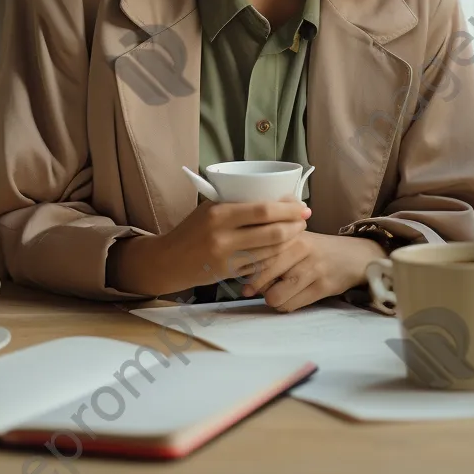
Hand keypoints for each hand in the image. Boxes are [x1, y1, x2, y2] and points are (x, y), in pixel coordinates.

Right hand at [107, 198, 310, 295]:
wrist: (168, 260)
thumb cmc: (192, 229)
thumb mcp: (209, 208)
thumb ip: (236, 204)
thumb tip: (274, 198)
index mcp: (219, 213)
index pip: (263, 210)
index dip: (288, 209)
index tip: (302, 206)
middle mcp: (223, 236)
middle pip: (272, 233)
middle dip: (294, 226)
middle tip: (305, 220)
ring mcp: (227, 259)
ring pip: (270, 252)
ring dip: (288, 242)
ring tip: (297, 232)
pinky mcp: (228, 275)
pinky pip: (259, 265)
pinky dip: (274, 257)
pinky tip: (282, 250)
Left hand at [241, 232, 385, 312]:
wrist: (353, 256)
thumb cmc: (315, 249)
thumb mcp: (295, 237)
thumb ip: (270, 243)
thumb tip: (239, 263)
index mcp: (290, 233)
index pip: (257, 251)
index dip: (243, 266)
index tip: (238, 273)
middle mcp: (300, 248)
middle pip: (262, 274)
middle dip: (253, 285)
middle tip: (249, 289)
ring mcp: (312, 268)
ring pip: (274, 295)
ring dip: (270, 298)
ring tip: (273, 292)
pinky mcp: (321, 287)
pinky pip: (290, 305)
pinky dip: (284, 305)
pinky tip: (289, 297)